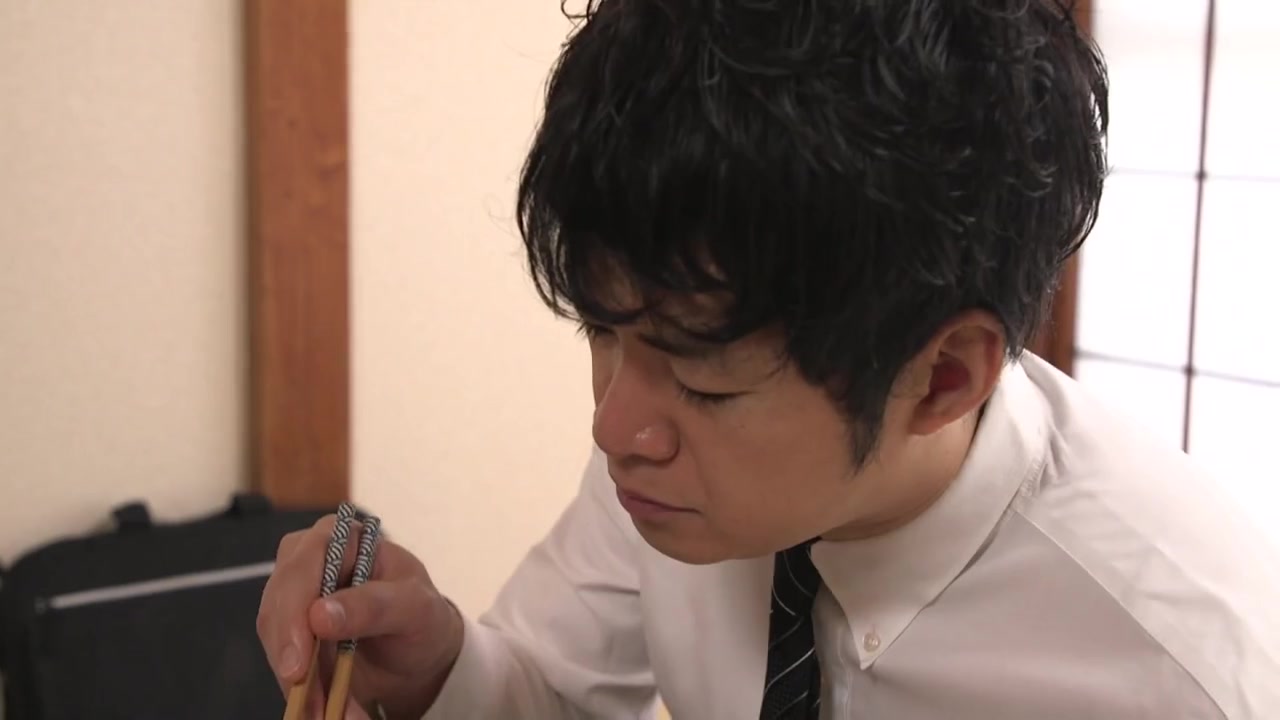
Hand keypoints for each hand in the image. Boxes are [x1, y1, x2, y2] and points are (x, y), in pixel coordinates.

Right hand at [257, 514, 463, 718]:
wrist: (420, 651)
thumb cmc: (422, 616)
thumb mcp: (415, 608)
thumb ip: (374, 605)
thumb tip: (319, 614)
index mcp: (343, 538)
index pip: (304, 563)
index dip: (294, 611)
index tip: (298, 662)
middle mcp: (310, 561)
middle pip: (279, 603)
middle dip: (291, 658)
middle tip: (308, 703)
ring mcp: (296, 597)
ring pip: (276, 640)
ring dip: (298, 685)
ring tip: (325, 715)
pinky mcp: (291, 633)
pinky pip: (284, 663)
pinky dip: (301, 693)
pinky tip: (322, 712)